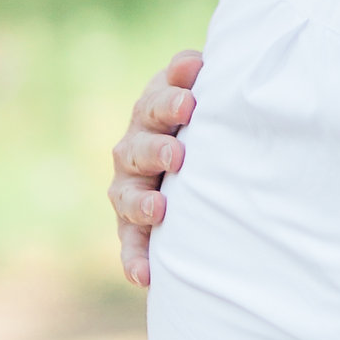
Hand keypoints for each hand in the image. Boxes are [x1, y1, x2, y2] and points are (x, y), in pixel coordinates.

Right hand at [111, 50, 203, 287]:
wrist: (204, 169)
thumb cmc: (213, 125)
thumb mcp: (211, 98)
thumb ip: (203, 80)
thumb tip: (197, 63)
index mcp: (154, 111)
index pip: (156, 100)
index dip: (170, 99)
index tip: (191, 103)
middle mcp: (135, 147)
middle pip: (138, 146)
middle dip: (157, 149)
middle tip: (178, 155)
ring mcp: (130, 188)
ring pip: (127, 195)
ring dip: (142, 203)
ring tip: (159, 210)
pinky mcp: (132, 226)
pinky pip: (130, 244)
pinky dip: (135, 259)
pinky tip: (143, 276)